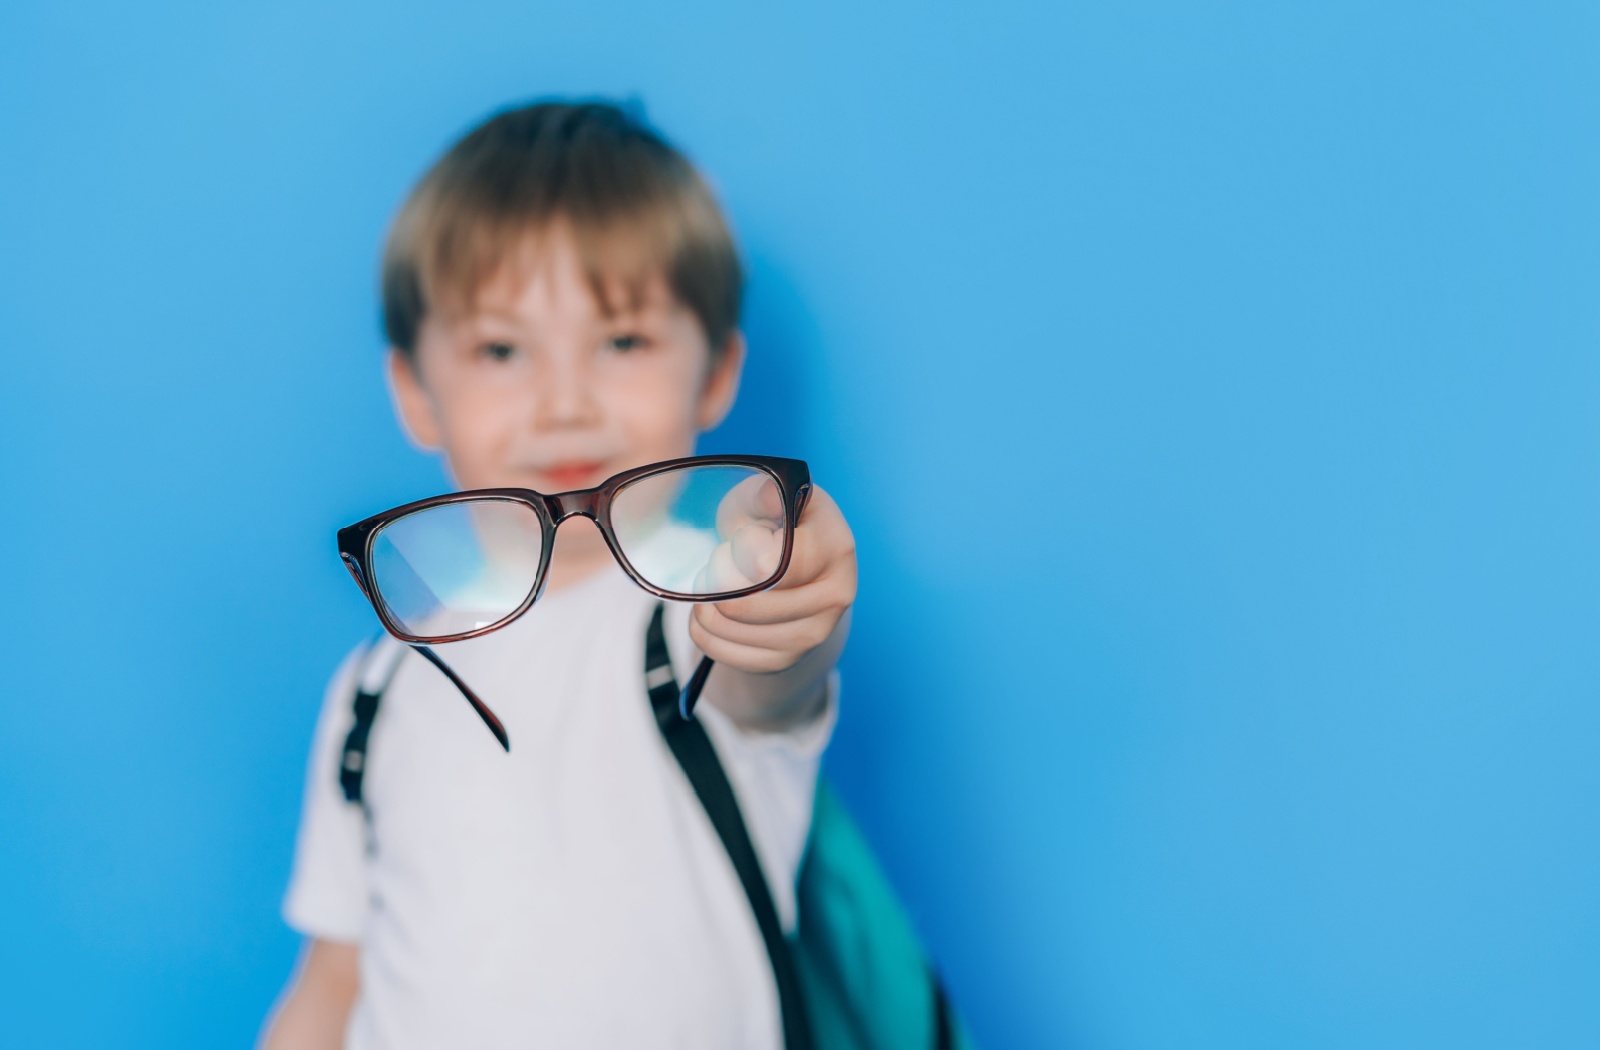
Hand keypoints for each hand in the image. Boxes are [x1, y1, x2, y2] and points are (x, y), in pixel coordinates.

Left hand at [689, 484, 855, 724]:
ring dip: (708, 607)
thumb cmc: (771, 524)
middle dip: (719, 580)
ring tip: (710, 587)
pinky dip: (705, 633)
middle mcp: (837, 594)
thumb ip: (762, 495)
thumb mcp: (763, 499)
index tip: (732, 543)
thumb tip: (769, 497)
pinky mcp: (788, 659)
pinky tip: (708, 613)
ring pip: (739, 630)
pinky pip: (729, 654)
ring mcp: (815, 633)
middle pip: (755, 603)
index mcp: (836, 545)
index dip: (743, 553)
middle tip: (714, 565)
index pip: (782, 564)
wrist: (787, 568)